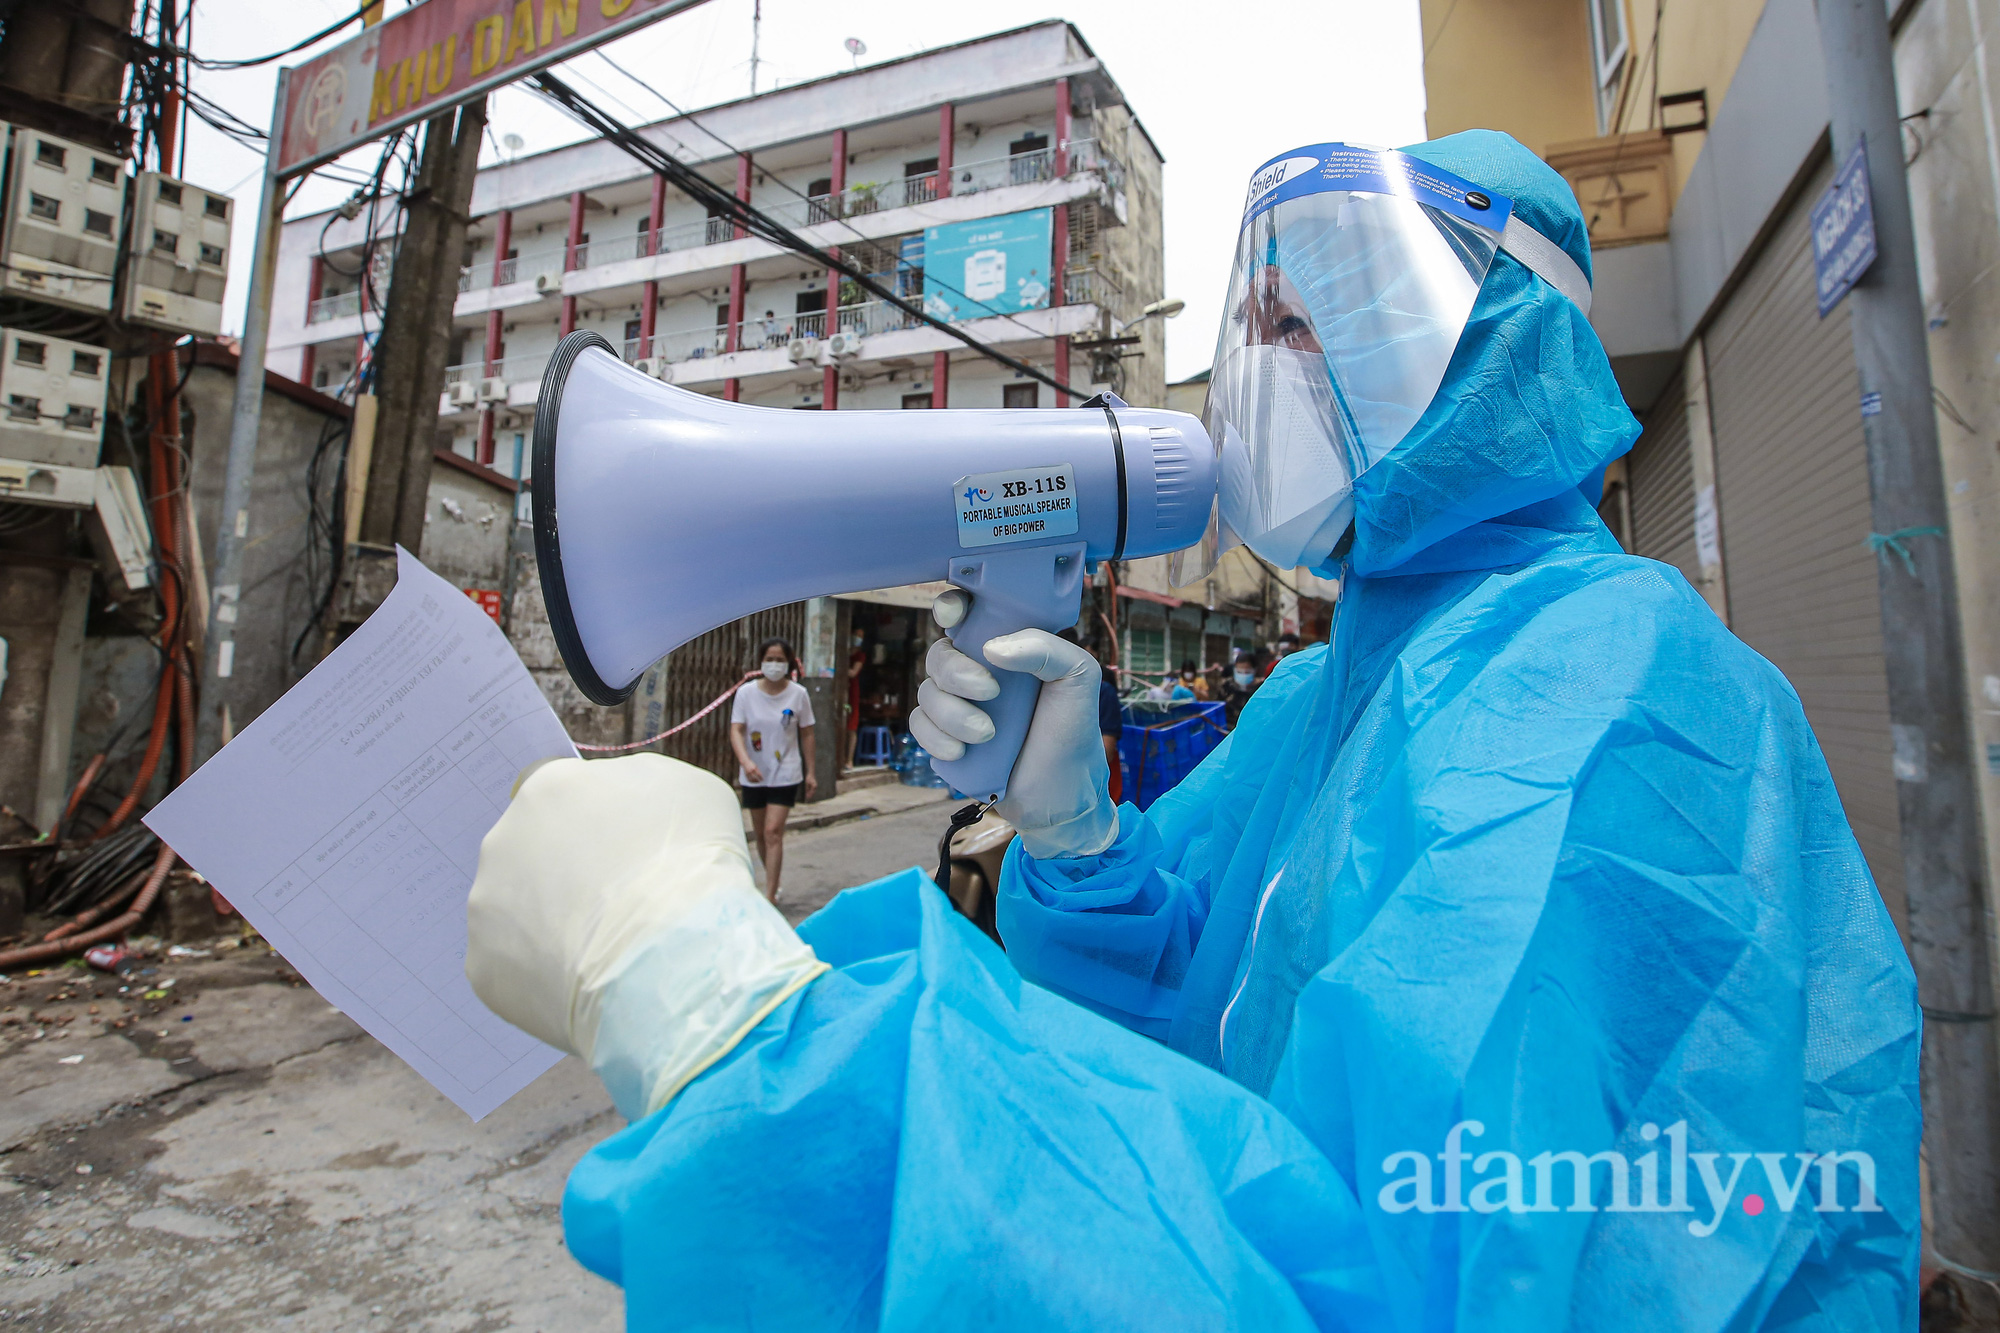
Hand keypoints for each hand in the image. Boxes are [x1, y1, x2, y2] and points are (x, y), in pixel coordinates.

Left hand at [466, 755, 826, 1119]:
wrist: (674, 957)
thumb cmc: (692, 864)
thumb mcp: (689, 792)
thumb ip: (638, 788)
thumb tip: (622, 809)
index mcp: (549, 787)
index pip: (564, 799)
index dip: (596, 828)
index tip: (626, 856)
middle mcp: (502, 839)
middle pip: (533, 855)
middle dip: (568, 876)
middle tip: (618, 905)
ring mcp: (485, 906)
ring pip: (519, 912)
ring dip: (554, 924)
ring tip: (607, 951)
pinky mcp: (482, 967)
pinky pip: (517, 966)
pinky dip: (548, 974)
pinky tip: (588, 982)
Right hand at [910, 610, 1115, 860]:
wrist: (1062, 797)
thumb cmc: (1072, 732)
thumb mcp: (1078, 678)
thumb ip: (1046, 648)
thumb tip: (993, 647)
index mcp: (1009, 647)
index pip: (969, 614)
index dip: (953, 607)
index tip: (955, 617)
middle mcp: (979, 671)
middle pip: (940, 654)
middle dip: (957, 673)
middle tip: (990, 693)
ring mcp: (959, 704)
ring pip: (927, 691)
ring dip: (952, 714)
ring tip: (988, 735)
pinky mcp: (945, 737)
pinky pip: (919, 725)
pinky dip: (935, 737)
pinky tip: (961, 752)